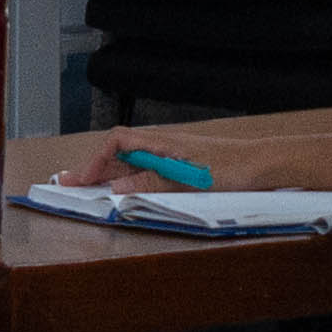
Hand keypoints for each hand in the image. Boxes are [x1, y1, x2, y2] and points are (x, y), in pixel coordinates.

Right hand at [45, 136, 249, 193]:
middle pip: (119, 153)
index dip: (95, 161)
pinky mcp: (182, 166)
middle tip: (67, 184)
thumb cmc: (231, 168)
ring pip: (131, 162)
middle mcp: (164, 146)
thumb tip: (115, 185)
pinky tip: (124, 188)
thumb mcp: (188, 180)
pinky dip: (128, 178)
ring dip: (108, 174)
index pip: (117, 143)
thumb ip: (151, 182)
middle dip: (93, 168)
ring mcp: (173, 155)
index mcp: (162, 143)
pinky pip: (146, 170)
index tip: (78, 180)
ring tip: (86, 187)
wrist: (264, 165)